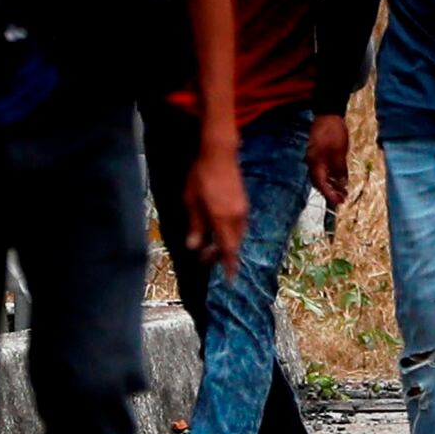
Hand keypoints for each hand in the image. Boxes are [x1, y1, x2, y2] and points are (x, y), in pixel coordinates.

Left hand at [183, 144, 251, 272]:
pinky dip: (231, 234)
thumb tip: (194, 246)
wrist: (220, 153)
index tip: (230, 280)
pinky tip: (219, 231)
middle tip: (207, 259)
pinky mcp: (243, 204)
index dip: (229, 265)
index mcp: (222, 217)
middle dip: (223, 256)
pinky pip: (240, 226)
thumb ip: (195, 224)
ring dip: (227, 244)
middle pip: (234, 244)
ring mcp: (242, 209)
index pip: (227, 247)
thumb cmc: (201, 175)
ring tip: (211, 247)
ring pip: (238, 235)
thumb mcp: (191, 200)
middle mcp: (236, 216)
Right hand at [306, 112, 350, 208]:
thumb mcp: (339, 153)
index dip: (329, 195)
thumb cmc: (333, 133)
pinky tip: (340, 179)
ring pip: (322, 176)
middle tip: (342, 200)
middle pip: (320, 182)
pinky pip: (324, 169)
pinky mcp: (320, 153)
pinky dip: (332, 176)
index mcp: (315, 163)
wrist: (328, 114)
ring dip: (332, 185)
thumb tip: (342, 185)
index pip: (321, 185)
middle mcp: (312, 163)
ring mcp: (315, 158)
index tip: (339, 203)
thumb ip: (340, 170)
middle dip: (330, 192)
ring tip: (343, 192)